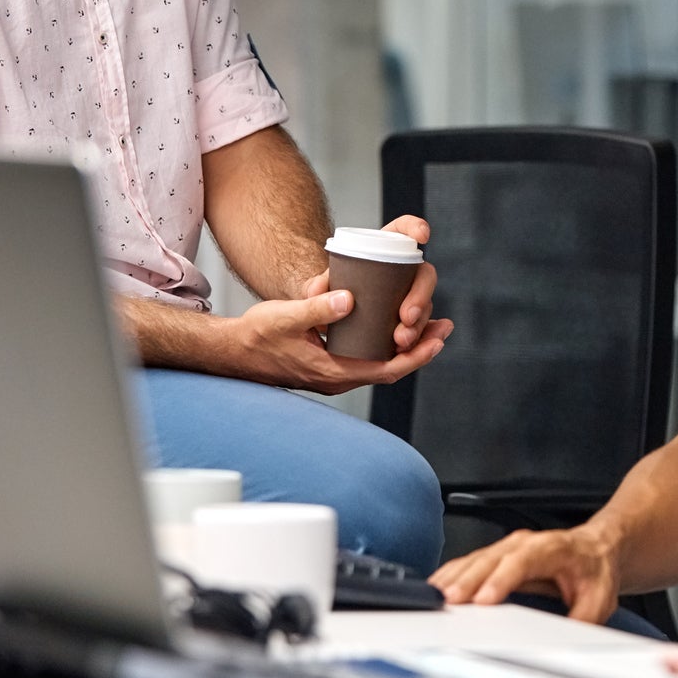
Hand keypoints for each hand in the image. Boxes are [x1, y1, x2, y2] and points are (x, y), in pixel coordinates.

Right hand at [225, 288, 452, 394]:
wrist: (233, 353)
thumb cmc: (257, 336)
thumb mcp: (286, 317)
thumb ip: (316, 309)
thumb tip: (350, 299)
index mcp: (332, 372)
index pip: (386, 369)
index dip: (416, 356)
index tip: (437, 339)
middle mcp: (337, 378)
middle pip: (390, 368)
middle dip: (420, 349)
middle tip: (444, 327)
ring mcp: (334, 374)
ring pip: (380, 364)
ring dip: (406, 347)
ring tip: (431, 326)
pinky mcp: (329, 366)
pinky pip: (367, 358)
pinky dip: (385, 345)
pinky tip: (395, 327)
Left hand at [299, 215, 447, 354]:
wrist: (324, 322)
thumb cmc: (323, 297)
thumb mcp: (315, 292)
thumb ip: (314, 290)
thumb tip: (321, 291)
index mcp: (381, 251)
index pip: (402, 231)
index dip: (416, 227)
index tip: (423, 237)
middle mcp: (400, 272)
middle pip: (423, 274)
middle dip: (421, 296)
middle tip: (406, 317)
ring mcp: (406, 296)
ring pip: (425, 305)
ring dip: (420, 323)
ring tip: (401, 339)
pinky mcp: (407, 321)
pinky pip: (423, 328)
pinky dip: (424, 337)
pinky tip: (419, 347)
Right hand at [429, 525, 620, 621]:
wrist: (597, 549)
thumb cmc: (594, 572)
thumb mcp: (599, 600)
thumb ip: (581, 620)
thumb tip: (564, 642)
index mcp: (552, 548)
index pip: (523, 560)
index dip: (501, 579)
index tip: (484, 599)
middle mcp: (526, 543)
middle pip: (491, 559)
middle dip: (468, 581)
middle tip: (449, 602)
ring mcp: (508, 546)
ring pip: (476, 558)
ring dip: (454, 578)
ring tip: (435, 598)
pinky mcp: (496, 554)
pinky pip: (469, 561)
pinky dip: (451, 574)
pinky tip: (437, 586)